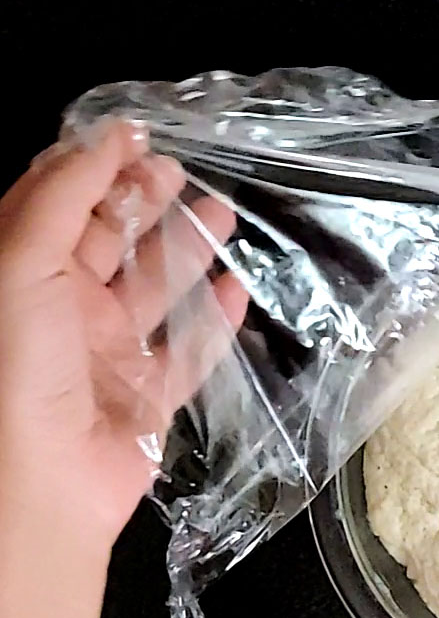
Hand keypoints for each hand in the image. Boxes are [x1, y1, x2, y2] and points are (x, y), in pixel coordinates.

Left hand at [0, 121, 246, 545]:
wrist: (42, 481)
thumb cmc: (20, 366)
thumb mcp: (24, 261)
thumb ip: (66, 196)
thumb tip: (109, 137)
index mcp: (21, 275)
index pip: (57, 204)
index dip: (93, 166)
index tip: (136, 136)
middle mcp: (61, 310)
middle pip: (108, 242)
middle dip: (142, 202)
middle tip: (179, 172)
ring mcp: (107, 355)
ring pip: (154, 292)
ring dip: (187, 251)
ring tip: (224, 215)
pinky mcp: (146, 398)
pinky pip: (187, 352)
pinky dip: (213, 321)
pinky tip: (237, 290)